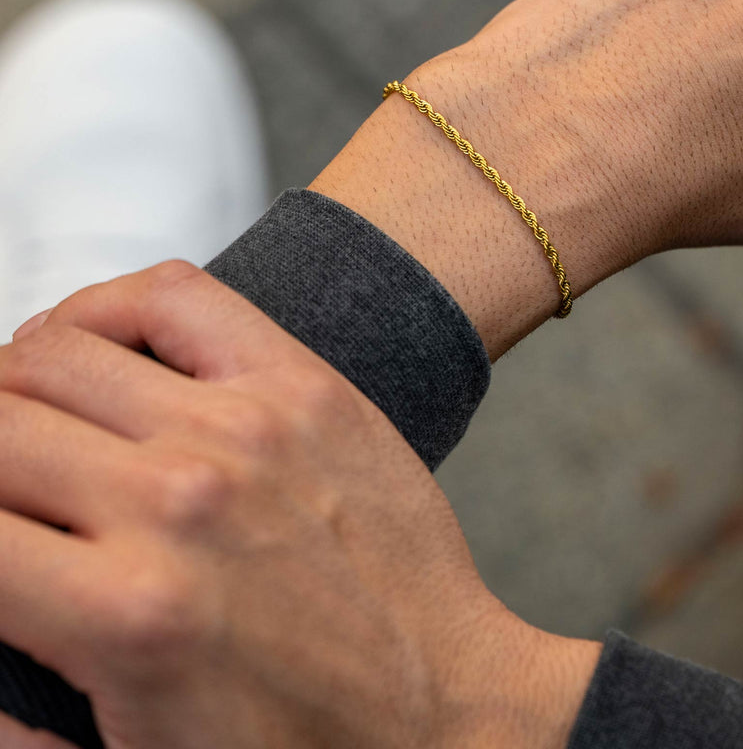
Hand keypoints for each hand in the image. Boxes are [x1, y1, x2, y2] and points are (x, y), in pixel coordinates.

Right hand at [0, 263, 597, 748]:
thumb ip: (9, 725)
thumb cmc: (302, 743)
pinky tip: (97, 348)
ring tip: (32, 424)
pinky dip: (107, 308)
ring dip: (19, 387)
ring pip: (57, 352)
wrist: (441, 707)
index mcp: (123, 614)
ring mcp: (247, 428)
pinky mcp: (304, 386)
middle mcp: (179, 501)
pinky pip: (172, 296)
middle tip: (9, 485)